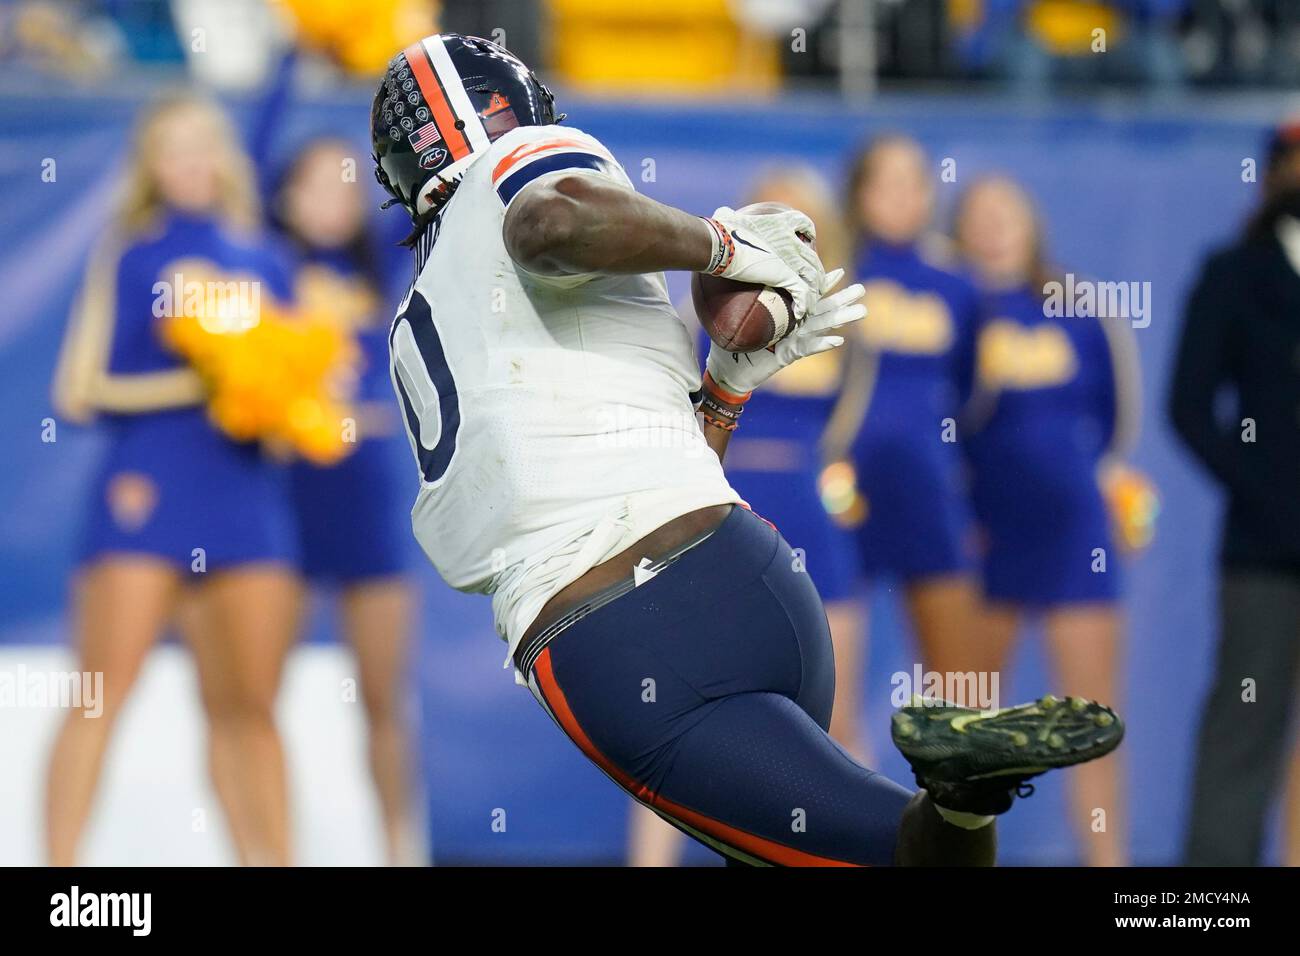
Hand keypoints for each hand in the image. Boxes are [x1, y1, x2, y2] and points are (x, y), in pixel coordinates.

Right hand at [704, 205, 824, 321]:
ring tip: (809, 303)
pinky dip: (803, 304)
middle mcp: (791, 240)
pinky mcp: (786, 275)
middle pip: (813, 258)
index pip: (805, 225)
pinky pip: (802, 293)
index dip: (809, 235)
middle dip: (815, 273)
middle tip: (812, 285)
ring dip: (812, 291)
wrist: (723, 244)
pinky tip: (800, 313)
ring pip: (813, 277)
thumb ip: (728, 216)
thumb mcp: (729, 218)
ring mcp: (791, 258)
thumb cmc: (722, 231)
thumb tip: (720, 215)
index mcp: (781, 223)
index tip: (808, 242)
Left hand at [706, 270, 865, 397]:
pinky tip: (838, 339)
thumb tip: (736, 271)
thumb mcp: (737, 316)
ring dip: (841, 319)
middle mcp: (792, 328)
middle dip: (842, 300)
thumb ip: (743, 298)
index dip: (823, 284)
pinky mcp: (787, 356)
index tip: (840, 271)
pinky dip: (822, 344)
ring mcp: (792, 342)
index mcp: (784, 315)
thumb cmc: (731, 343)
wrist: (727, 372)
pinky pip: (807, 348)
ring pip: (821, 328)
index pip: (806, 296)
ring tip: (861, 311)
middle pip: (822, 311)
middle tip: (863, 290)